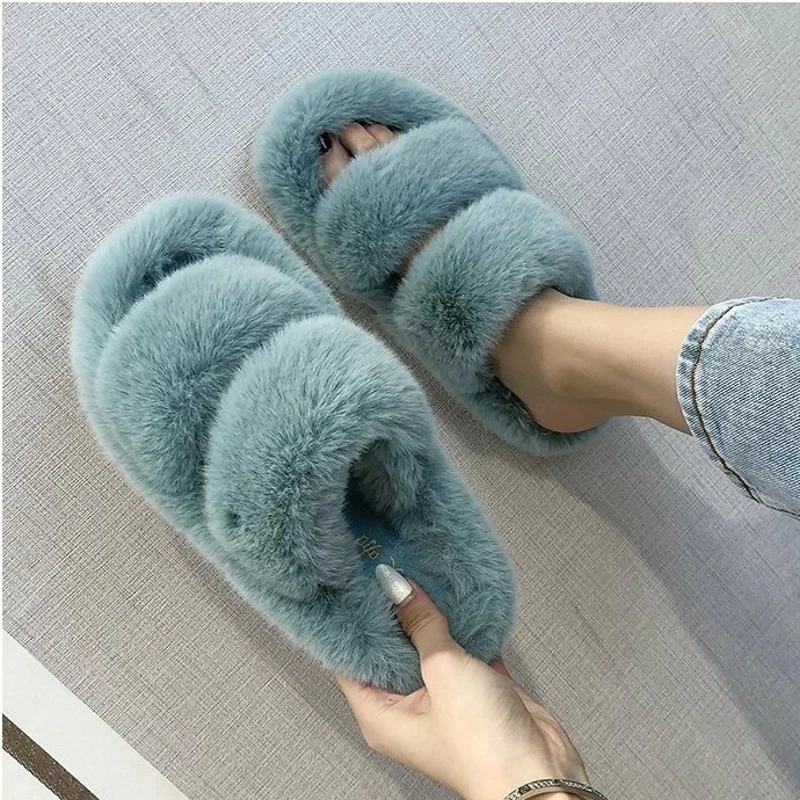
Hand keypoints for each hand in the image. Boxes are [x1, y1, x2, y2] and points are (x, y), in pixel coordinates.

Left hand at [336, 569, 587, 799]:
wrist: (540, 774)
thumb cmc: (481, 743)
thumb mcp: (442, 671)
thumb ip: (420, 623)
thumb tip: (395, 585)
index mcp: (381, 715)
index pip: (350, 661)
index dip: (351, 622)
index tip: (354, 582)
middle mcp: (407, 709)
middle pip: (389, 650)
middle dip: (392, 611)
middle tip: (389, 567)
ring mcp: (442, 699)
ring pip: (428, 647)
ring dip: (429, 614)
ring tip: (421, 570)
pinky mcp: (475, 691)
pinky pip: (462, 649)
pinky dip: (463, 626)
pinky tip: (461, 595)